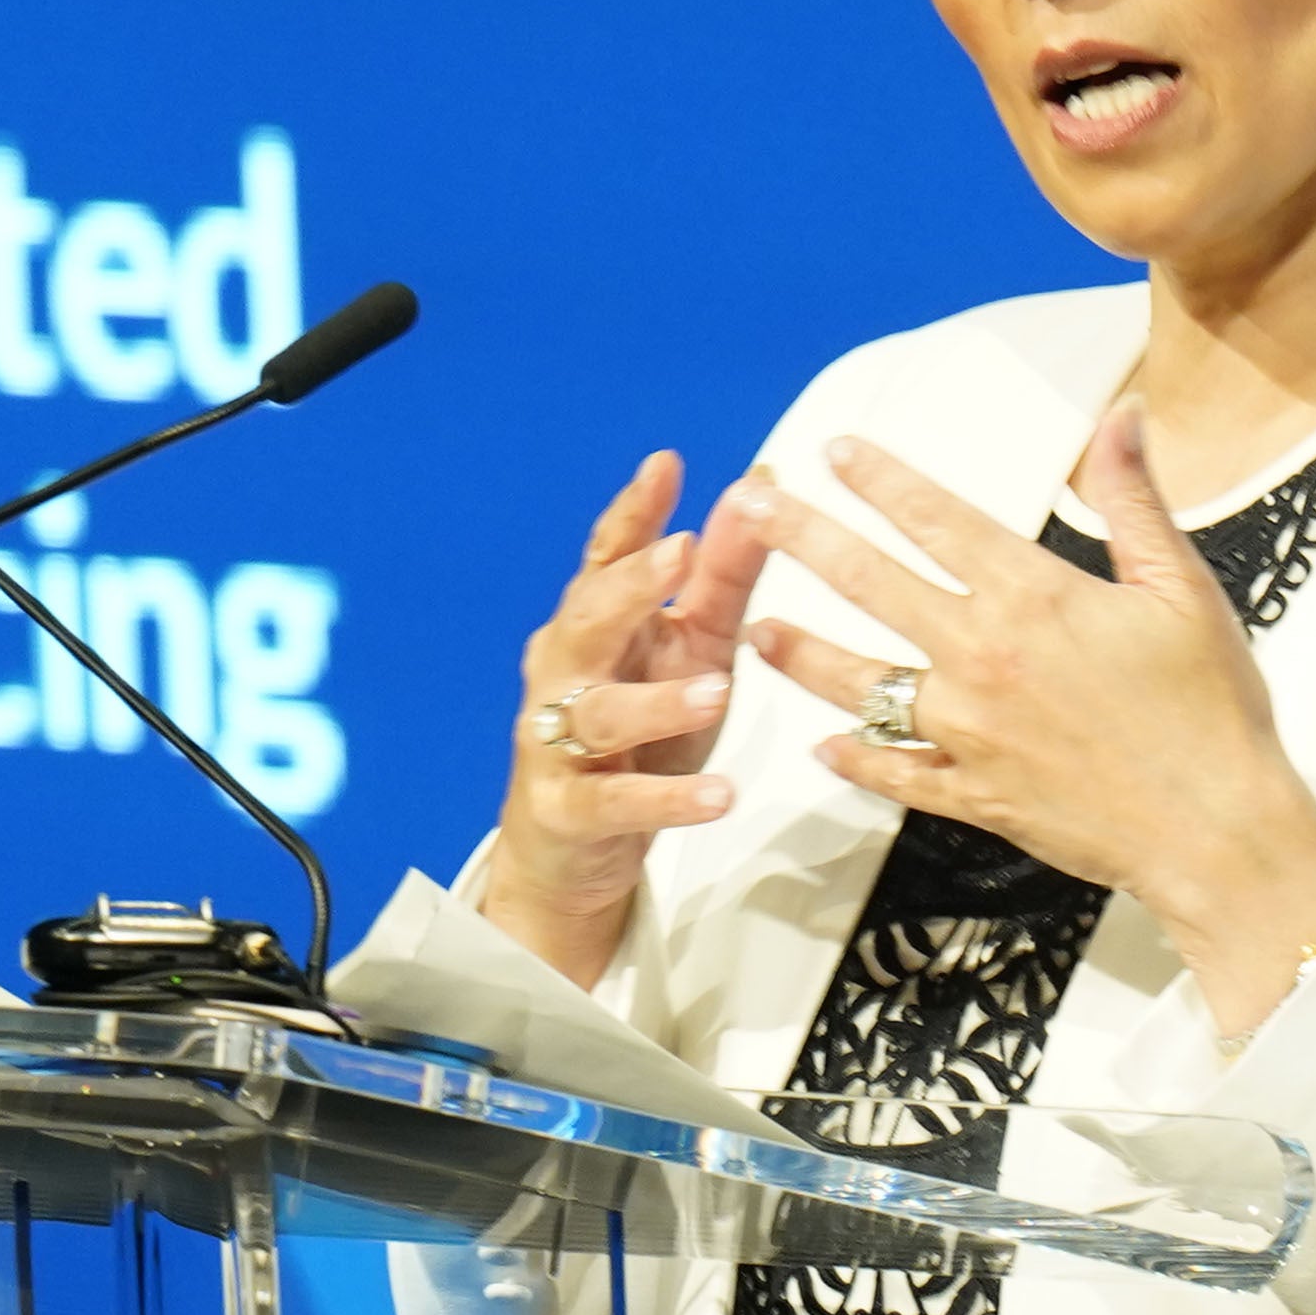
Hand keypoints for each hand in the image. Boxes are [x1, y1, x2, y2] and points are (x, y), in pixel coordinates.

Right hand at [482, 451, 775, 986]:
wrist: (572, 849)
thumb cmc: (640, 734)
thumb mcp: (693, 647)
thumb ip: (722, 573)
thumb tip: (759, 487)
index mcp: (596, 622)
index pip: (607, 556)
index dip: (633, 512)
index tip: (665, 465)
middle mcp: (565, 671)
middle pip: (589, 619)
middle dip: (631, 585)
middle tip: (680, 553)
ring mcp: (556, 741)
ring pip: (601, 713)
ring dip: (657, 700)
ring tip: (717, 689)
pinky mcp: (567, 811)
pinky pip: (616, 801)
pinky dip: (667, 799)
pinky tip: (719, 795)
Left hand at [738, 408, 1315, 1036]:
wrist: (1218, 833)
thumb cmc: (1213, 709)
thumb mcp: (1183, 588)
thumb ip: (1135, 499)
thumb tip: (1123, 415)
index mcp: (1034, 597)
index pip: (937, 519)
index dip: (880, 479)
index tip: (833, 450)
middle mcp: (983, 658)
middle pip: (870, 584)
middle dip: (803, 539)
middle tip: (750, 510)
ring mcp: (968, 733)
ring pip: (858, 683)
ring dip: (800, 653)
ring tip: (752, 629)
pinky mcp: (971, 796)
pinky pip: (893, 773)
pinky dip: (855, 758)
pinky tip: (822, 744)